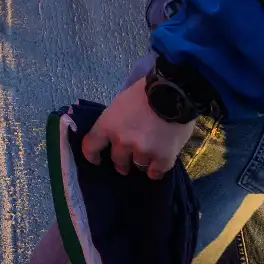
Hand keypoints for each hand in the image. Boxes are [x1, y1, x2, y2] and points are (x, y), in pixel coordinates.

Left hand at [81, 76, 198, 180]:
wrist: (173, 91)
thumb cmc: (145, 90)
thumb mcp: (121, 102)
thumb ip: (116, 121)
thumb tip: (118, 131)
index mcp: (108, 125)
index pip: (91, 147)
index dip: (92, 155)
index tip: (97, 160)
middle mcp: (122, 142)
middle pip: (118, 161)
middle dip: (122, 161)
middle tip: (127, 161)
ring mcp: (143, 151)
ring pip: (138, 166)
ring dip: (142, 161)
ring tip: (148, 156)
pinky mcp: (163, 157)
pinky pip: (156, 172)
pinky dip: (157, 170)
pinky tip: (158, 166)